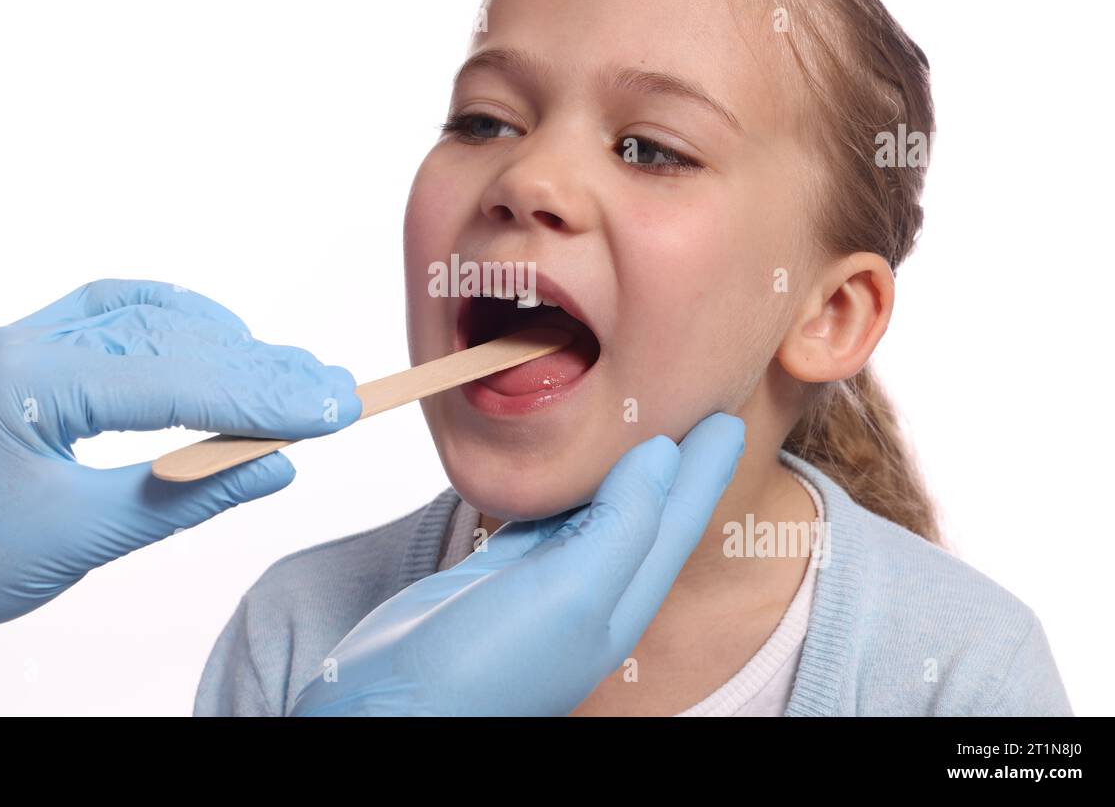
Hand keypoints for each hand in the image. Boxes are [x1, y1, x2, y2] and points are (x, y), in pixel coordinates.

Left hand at [0, 279, 360, 714]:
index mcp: (26, 383)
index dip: (260, 395)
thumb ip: (190, 493)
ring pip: (147, 319)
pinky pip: (116, 317)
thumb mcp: (90, 536)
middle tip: (331, 387)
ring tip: (292, 372)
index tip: (331, 406)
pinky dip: (177, 326)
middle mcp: (24, 343)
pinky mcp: (35, 354)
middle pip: (168, 341)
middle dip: (257, 369)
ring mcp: (26, 341)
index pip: (170, 378)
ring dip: (224, 343)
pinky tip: (222, 338)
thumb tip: (279, 465)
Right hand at [290, 412, 744, 715]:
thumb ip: (620, 525)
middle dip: (672, 462)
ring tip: (639, 422)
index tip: (728, 417)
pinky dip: (557, 487)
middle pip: (643, 512)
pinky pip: (540, 519)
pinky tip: (561, 465)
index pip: (674, 521)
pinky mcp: (493, 577)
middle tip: (697, 405)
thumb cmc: (481, 671)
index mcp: (617, 603)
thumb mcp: (568, 594)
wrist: (386, 709)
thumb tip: (663, 456)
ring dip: (617, 467)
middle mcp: (586, 594)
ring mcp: (539, 586)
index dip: (703, 468)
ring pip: (592, 510)